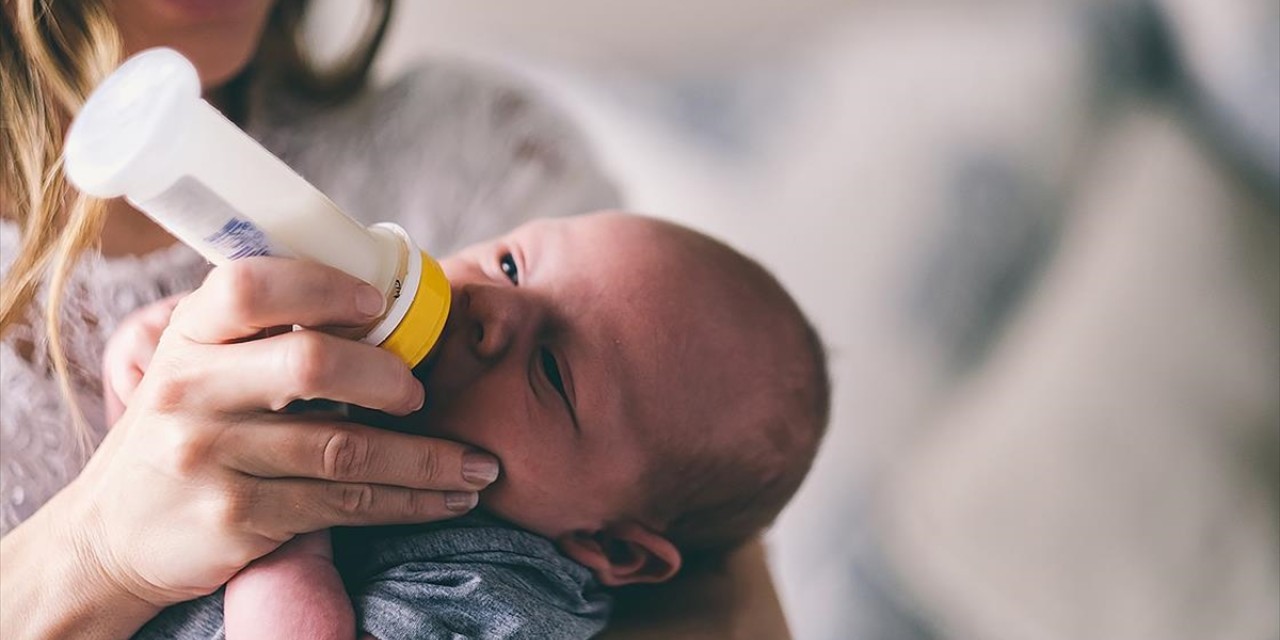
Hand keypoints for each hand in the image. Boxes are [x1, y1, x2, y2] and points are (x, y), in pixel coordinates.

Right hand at [60, 258, 497, 607]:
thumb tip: (376, 303)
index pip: (251, 286)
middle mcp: (192, 391)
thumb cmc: (182, 432)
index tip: (378, 304)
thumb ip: (261, 335)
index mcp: (189, 336)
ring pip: (345, 448)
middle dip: (388, 376)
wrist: (112, 534)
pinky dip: (409, 501)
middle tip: (421, 393)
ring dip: (428, 458)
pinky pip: (345, 503)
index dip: (325, 287)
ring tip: (478, 465)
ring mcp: (213, 457)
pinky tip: (447, 498)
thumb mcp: (197, 368)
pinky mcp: (239, 517)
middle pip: (311, 364)